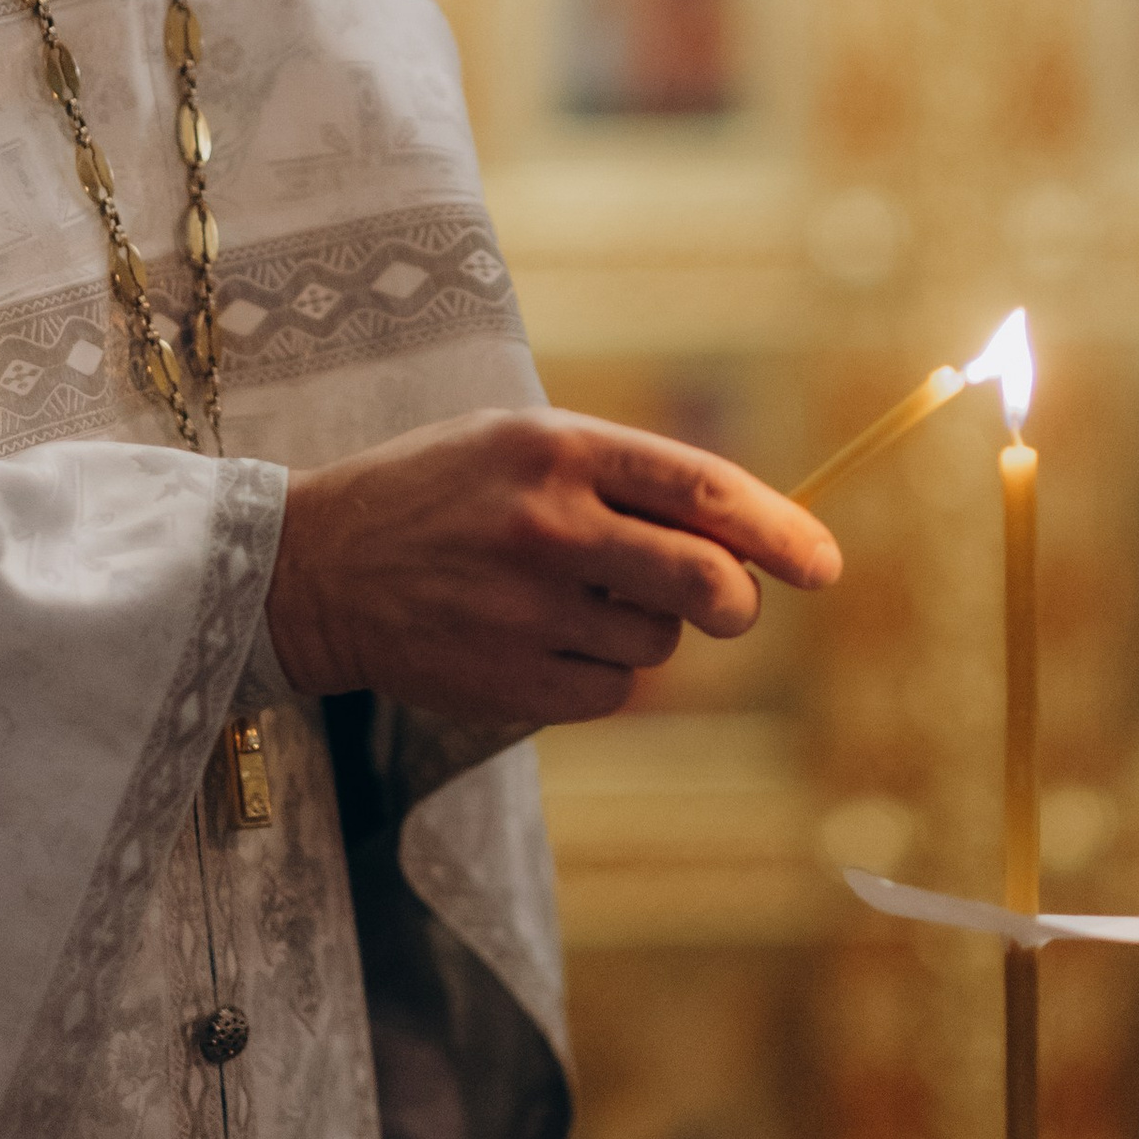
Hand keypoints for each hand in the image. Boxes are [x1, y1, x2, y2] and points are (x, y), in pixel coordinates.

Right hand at [266, 406, 839, 727]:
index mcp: (558, 447)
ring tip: (576, 603)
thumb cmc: (441, 494)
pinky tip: (544, 644)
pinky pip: (612, 694)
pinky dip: (601, 677)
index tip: (824, 565)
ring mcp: (527, 608)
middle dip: (737, 601)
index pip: (703, 490)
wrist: (315, 567)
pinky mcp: (508, 681)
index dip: (781, 531)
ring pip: (660, 645)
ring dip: (647, 633)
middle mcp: (548, 523)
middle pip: (706, 581)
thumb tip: (749, 537)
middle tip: (727, 606)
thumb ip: (627, 478)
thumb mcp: (521, 444)